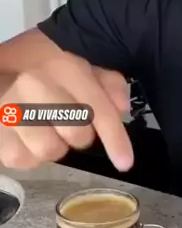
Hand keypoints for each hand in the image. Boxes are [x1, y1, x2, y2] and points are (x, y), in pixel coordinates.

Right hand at [0, 53, 133, 171]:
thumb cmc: (41, 68)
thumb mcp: (79, 65)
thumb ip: (107, 83)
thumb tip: (121, 108)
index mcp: (62, 66)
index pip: (97, 109)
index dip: (115, 139)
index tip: (125, 162)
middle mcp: (34, 84)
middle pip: (76, 134)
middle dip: (79, 135)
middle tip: (67, 122)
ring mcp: (9, 107)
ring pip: (49, 150)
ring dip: (53, 145)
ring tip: (43, 128)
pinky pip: (23, 160)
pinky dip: (29, 153)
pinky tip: (24, 135)